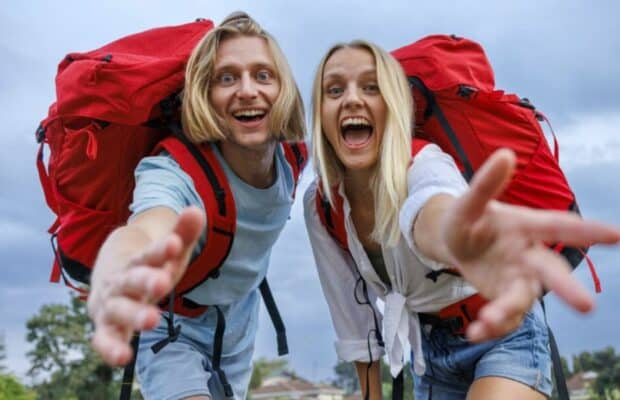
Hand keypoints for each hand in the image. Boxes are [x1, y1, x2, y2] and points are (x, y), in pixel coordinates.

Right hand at [87, 206, 204, 365]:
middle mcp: (121, 281)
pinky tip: (123, 358)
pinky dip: (110, 349)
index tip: (175, 243)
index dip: (161, 250)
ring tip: (153, 319)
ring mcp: (111, 304)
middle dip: (145, 280)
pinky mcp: (107, 327)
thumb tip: (195, 210)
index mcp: (137, 262)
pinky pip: (105, 340)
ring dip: (133, 314)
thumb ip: (183, 233)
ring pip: (119, 309)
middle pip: (131, 280)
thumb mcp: (168, 252)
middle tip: (162, 282)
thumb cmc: (147, 266)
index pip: (149, 254)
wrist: (109, 275)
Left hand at [438, 149, 619, 341]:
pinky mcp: (503, 299)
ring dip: (508, 312)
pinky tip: (474, 332)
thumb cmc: (468, 217)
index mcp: (526, 226)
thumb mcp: (469, 202)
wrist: (453, 241)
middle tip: (587, 307)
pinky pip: (504, 317)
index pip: (559, 226)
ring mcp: (518, 279)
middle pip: (551, 272)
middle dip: (567, 288)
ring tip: (487, 321)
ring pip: (523, 299)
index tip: (617, 235)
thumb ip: (485, 184)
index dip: (587, 230)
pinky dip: (492, 327)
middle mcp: (528, 255)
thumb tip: (505, 154)